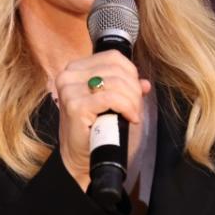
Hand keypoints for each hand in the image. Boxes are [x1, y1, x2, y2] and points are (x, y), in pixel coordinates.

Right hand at [52, 50, 151, 189]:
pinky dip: (126, 107)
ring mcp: (69, 90)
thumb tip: (145, 83)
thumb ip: (126, 88)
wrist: (82, 157)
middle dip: (133, 89)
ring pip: (115, 83)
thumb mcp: (111, 103)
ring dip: (132, 100)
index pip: (112, 57)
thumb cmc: (95, 129)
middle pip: (116, 69)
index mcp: (76, 68)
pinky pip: (111, 98)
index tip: (136, 91)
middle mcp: (68, 75)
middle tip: (136, 107)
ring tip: (133, 113)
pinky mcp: (75, 106)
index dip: (131, 72)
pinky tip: (131, 117)